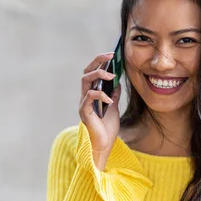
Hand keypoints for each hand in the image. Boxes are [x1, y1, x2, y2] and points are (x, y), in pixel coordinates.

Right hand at [79, 53, 121, 168]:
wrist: (104, 145)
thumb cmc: (107, 128)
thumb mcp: (114, 107)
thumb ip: (113, 95)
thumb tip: (117, 82)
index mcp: (92, 93)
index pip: (93, 72)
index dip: (101, 61)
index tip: (113, 54)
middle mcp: (85, 96)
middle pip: (87, 71)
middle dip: (98, 61)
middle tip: (111, 55)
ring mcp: (84, 103)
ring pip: (85, 80)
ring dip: (99, 74)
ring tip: (111, 75)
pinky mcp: (84, 111)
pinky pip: (90, 97)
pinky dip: (100, 95)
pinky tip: (110, 100)